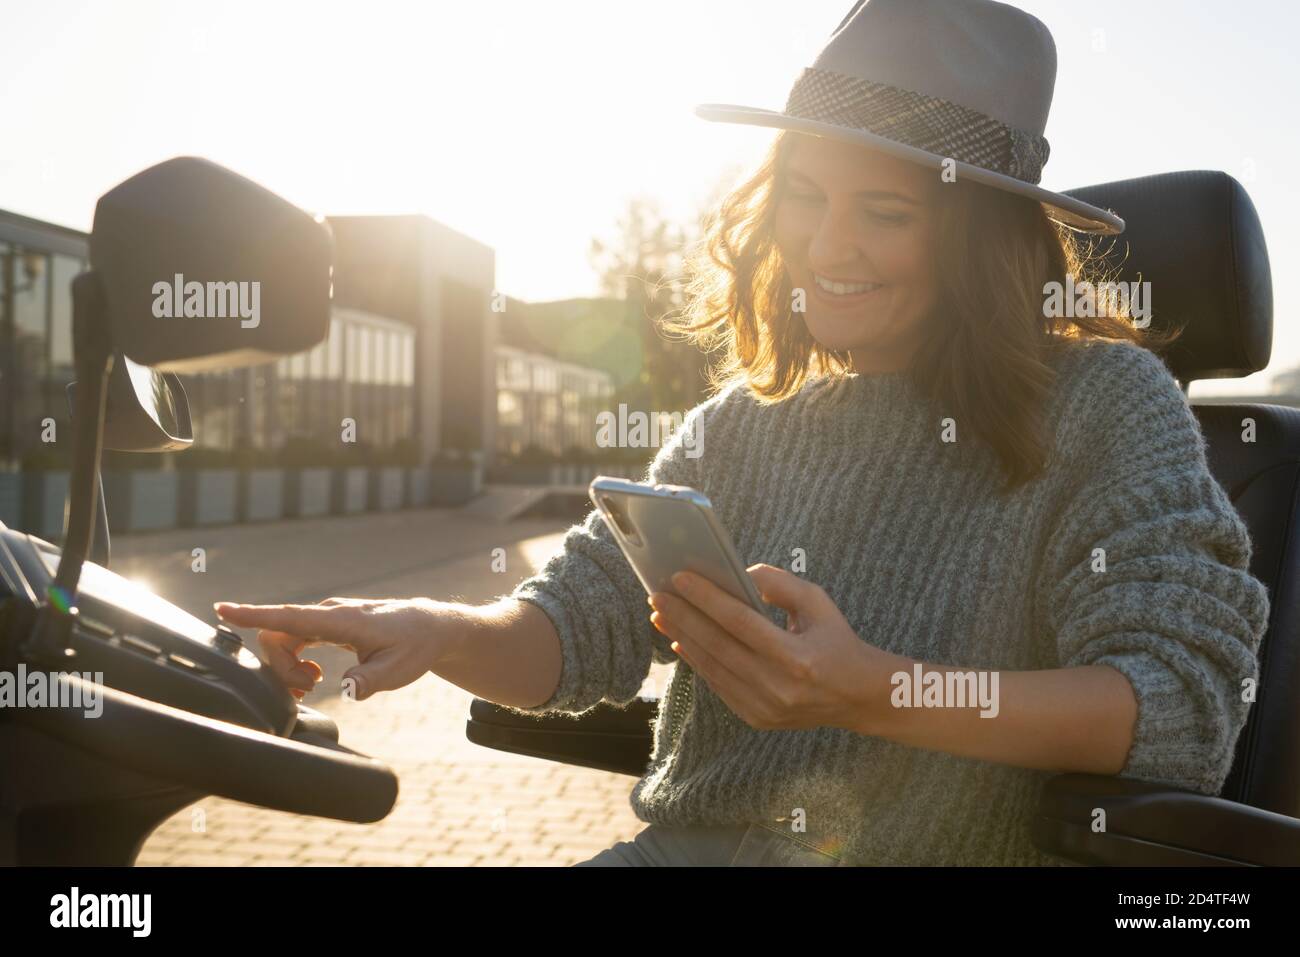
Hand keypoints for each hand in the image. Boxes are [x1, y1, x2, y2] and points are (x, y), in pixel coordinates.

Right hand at [213, 597, 459, 700]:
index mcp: (343, 620)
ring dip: (288, 667)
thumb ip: (371, 680)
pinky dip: (294, 660)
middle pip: (278, 635)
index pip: (290, 616)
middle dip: (280, 667)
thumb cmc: (415, 646)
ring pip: (284, 638)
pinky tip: (313, 677)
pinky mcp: (328, 624)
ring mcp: (327, 617)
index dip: (254, 615)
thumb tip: (346, 690)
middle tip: (309, 688)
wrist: (430, 628)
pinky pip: (295, 638)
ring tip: (312, 684)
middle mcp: (330, 613)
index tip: (223, 609)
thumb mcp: (399, 670)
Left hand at [648, 564, 907, 734]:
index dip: (706, 598)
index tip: (679, 578)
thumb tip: (739, 574)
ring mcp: (766, 708)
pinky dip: (698, 662)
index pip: (740, 622)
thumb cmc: (836, 640)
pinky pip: (718, 686)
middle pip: (718, 646)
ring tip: (661, 615)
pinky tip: (681, 641)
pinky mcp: (757, 719)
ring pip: (713, 668)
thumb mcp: (818, 603)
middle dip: (683, 617)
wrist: (857, 696)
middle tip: (657, 595)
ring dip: (682, 638)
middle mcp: (779, 687)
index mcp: (798, 658)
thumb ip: (779, 584)